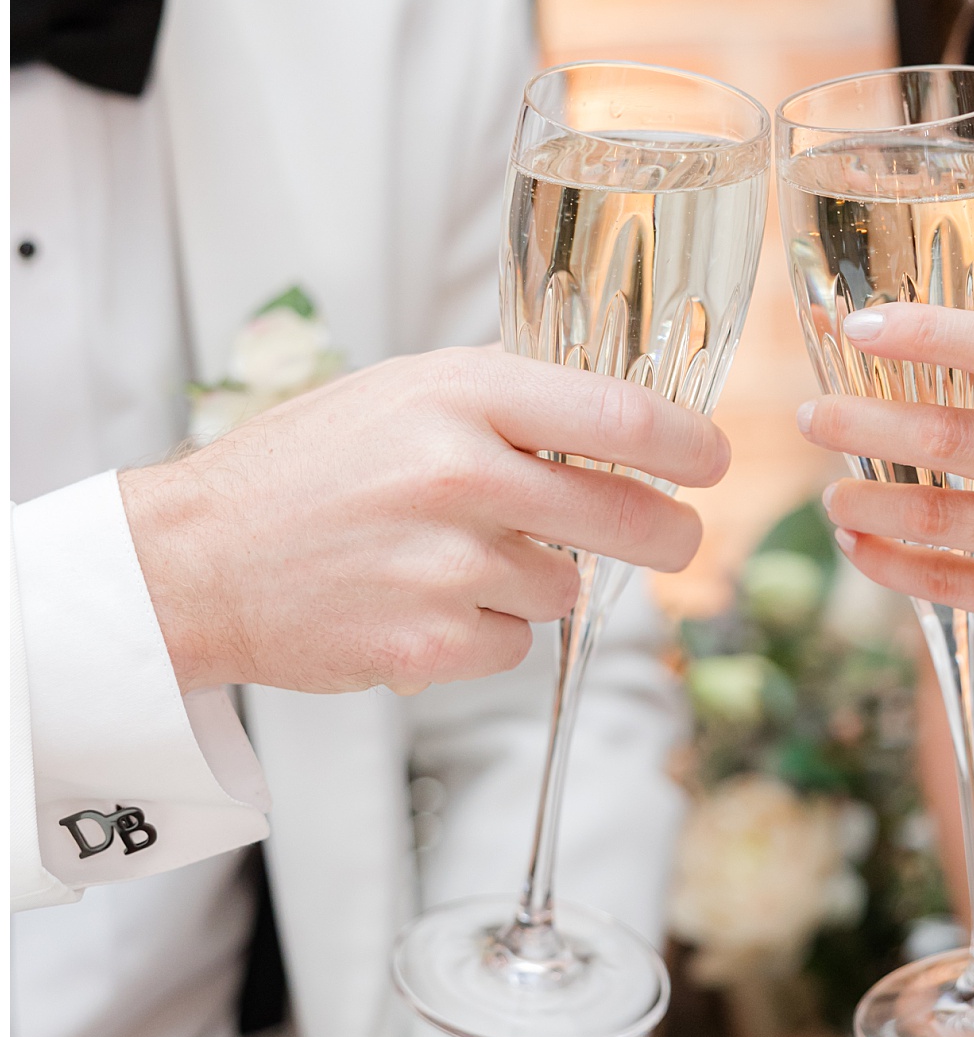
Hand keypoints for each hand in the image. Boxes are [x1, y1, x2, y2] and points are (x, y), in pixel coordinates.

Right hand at [120, 348, 727, 695]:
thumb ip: (509, 399)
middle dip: (667, 532)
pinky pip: (516, 644)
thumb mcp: (406, 391)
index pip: (619, 413)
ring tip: (454, 560)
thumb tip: (623, 416)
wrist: (198, 558)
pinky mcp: (432, 643)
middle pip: (629, 515)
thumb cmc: (308, 467)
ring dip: (536, 581)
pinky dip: (487, 633)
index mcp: (462, 393)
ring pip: (567, 588)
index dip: (687, 443)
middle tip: (673, 534)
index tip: (712, 459)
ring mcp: (449, 564)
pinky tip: (422, 603)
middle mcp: (462, 473)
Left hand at [799, 305, 973, 665]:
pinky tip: (855, 547)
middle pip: (953, 437)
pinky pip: (953, 582)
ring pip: (941, 517)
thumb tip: (888, 346)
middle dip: (865, 425)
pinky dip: (888, 565)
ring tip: (830, 497)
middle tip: (813, 418)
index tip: (861, 327)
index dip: (931, 332)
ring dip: (865, 505)